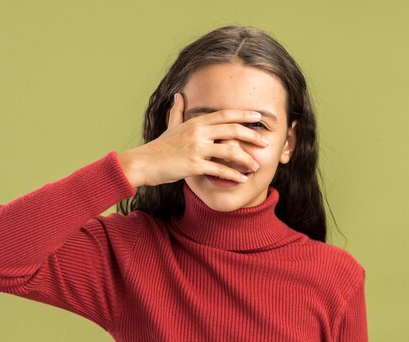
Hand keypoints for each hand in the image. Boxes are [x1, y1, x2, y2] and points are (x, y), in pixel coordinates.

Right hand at [119, 92, 268, 186]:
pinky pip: (219, 170)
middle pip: (233, 130)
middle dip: (252, 135)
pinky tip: (243, 179)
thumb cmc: (159, 147)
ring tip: (256, 166)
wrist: (143, 163)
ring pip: (230, 150)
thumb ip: (177, 111)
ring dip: (246, 159)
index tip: (259, 117)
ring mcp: (196, 148)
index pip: (225, 115)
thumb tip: (178, 96)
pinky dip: (233, 175)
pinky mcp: (194, 165)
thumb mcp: (170, 126)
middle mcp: (198, 132)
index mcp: (196, 122)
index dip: (244, 114)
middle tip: (265, 142)